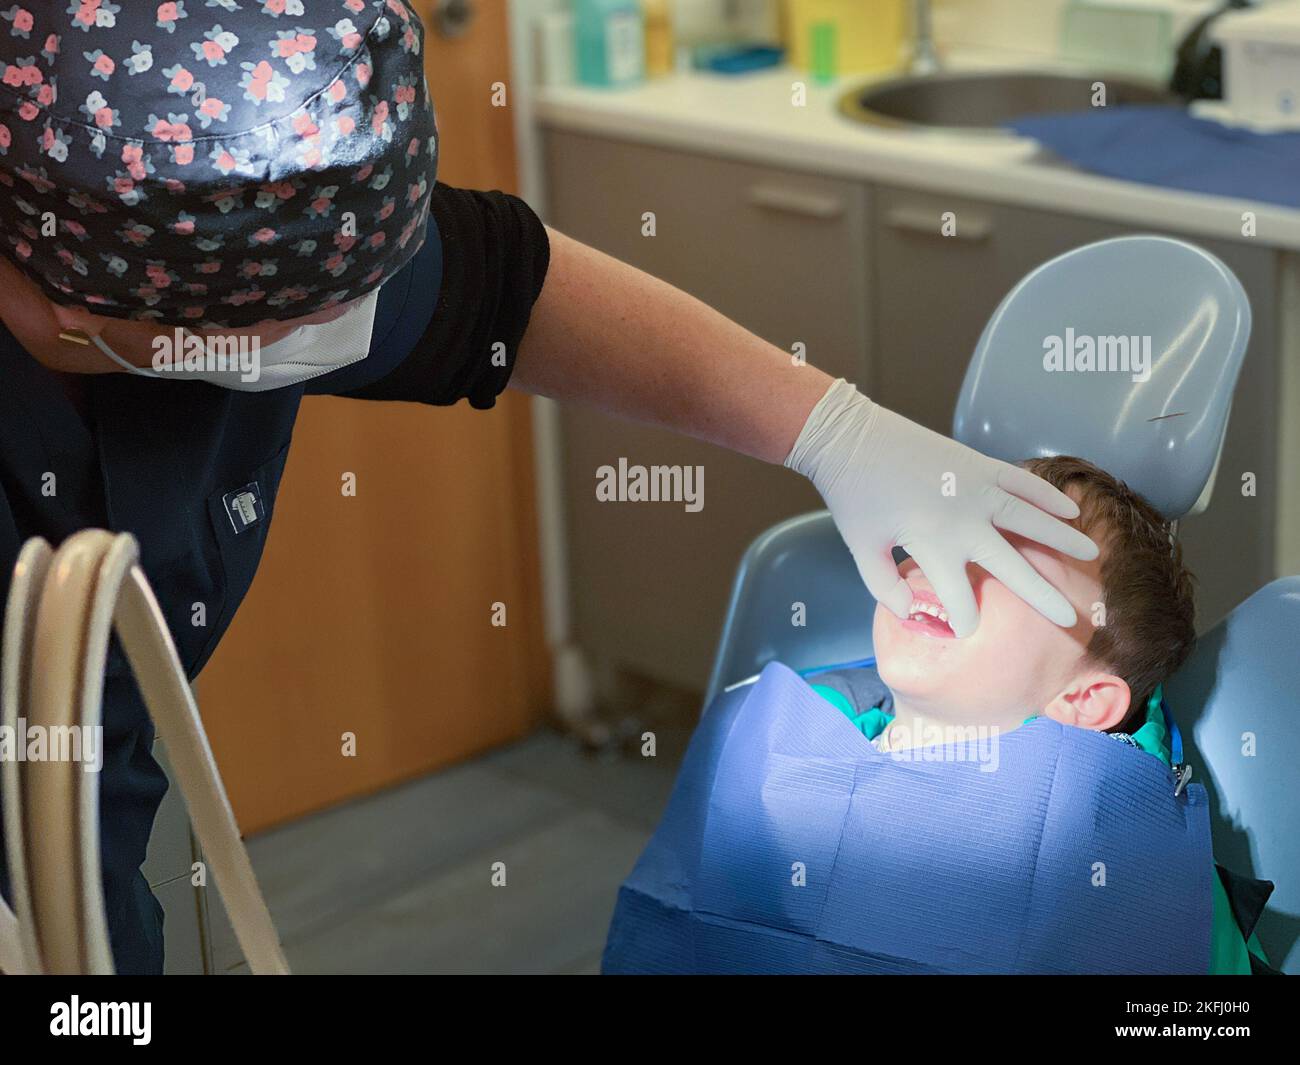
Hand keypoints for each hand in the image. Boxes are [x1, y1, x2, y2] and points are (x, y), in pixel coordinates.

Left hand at [786, 379, 1098, 637]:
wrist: (851, 438)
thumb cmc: (854, 497)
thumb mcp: (862, 550)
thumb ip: (885, 587)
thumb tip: (912, 615)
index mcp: (934, 545)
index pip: (961, 598)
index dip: (965, 618)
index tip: (967, 628)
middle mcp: (965, 520)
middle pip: (1014, 566)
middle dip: (1042, 596)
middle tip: (1071, 619)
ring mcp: (977, 489)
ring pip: (1032, 520)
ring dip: (1062, 539)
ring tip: (1091, 557)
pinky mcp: (979, 464)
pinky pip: (1023, 483)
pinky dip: (1047, 496)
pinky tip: (1070, 510)